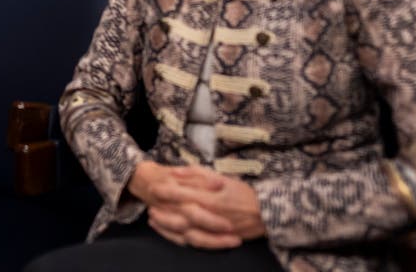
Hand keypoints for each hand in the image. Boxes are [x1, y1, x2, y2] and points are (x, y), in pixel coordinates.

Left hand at [127, 162, 265, 248]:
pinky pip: (193, 243)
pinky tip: (168, 232)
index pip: (182, 194)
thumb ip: (196, 174)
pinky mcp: (215, 240)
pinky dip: (178, 238)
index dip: (165, 191)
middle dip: (162, 210)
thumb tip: (173, 172)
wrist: (266, 214)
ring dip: (166, 225)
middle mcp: (210, 215)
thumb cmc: (242, 192)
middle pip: (179, 215)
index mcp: (211, 197)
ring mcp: (212, 230)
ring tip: (153, 218)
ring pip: (183, 231)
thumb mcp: (220, 177)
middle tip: (149, 203)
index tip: (153, 187)